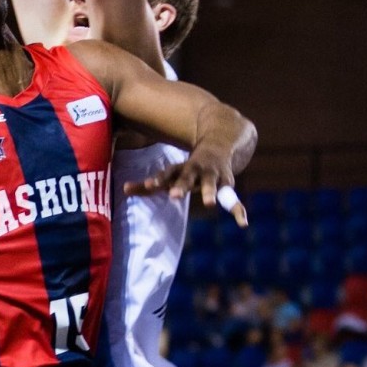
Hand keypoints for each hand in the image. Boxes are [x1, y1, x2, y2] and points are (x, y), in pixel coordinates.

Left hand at [123, 155, 248, 226]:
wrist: (219, 143)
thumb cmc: (188, 168)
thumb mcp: (170, 174)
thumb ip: (148, 186)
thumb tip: (123, 189)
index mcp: (181, 169)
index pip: (167, 174)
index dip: (158, 179)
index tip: (149, 185)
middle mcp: (197, 170)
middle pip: (187, 177)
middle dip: (181, 185)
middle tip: (174, 195)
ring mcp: (214, 176)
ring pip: (212, 184)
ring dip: (210, 192)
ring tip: (208, 204)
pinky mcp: (228, 184)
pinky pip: (234, 200)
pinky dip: (239, 211)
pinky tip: (243, 223)